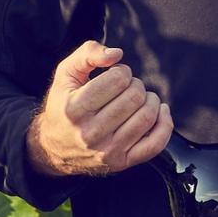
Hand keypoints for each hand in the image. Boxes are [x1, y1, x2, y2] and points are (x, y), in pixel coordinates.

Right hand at [26, 40, 172, 176]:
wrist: (53, 148)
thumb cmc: (63, 105)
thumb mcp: (65, 74)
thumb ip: (87, 54)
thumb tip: (117, 53)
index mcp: (74, 109)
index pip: (117, 80)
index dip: (122, 71)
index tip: (116, 75)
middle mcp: (90, 133)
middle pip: (135, 97)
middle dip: (136, 85)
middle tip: (127, 87)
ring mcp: (107, 151)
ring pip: (147, 117)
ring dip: (150, 100)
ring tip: (139, 99)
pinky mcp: (121, 162)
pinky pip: (155, 144)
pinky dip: (165, 124)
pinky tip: (160, 111)